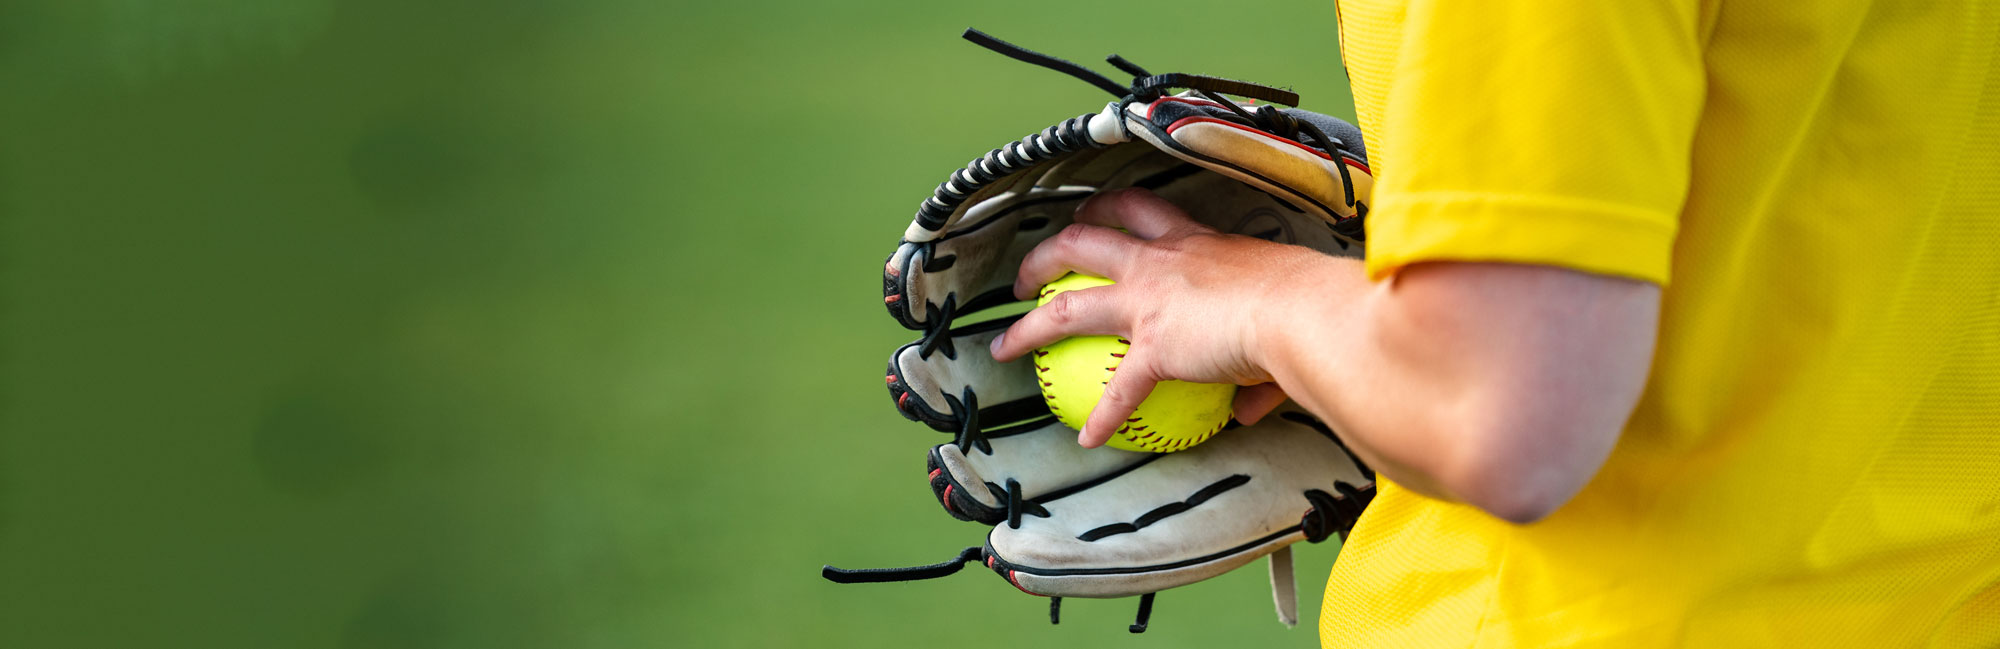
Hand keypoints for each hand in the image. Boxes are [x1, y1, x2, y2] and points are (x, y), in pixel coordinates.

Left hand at [988, 188, 1318, 446]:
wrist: (1302, 311)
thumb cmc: (1304, 302)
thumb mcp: (1277, 315)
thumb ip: (1257, 366)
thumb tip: (1252, 404)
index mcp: (1194, 241)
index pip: (1140, 210)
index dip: (1106, 210)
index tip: (1089, 217)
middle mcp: (1162, 261)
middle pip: (1083, 240)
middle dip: (1046, 253)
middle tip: (1027, 277)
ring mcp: (1150, 300)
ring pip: (1068, 304)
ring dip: (1030, 325)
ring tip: (1005, 346)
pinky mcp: (1154, 345)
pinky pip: (1119, 390)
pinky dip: (1102, 418)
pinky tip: (1089, 440)